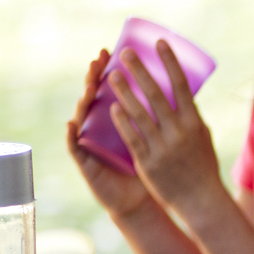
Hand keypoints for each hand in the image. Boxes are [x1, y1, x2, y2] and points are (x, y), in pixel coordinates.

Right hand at [66, 49, 156, 218]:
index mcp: (119, 120)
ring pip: (85, 118)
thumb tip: (181, 91)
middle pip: (96, 97)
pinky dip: (72, 137)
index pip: (111, 90)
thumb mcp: (156, 139)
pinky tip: (71, 125)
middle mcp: (102, 129)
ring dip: (85, 101)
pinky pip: (77, 149)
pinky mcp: (87, 164)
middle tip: (97, 60)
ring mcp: (92, 144)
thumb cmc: (150, 168)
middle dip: (96, 78)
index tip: (111, 50)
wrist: (138, 202)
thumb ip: (161, 118)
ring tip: (88, 86)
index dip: (109, 71)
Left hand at [107, 40, 225, 216]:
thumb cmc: (202, 166)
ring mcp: (162, 147)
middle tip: (126, 53)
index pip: (181, 86)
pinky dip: (123, 121)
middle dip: (140, 71)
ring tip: (112, 75)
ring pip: (140, 114)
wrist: (200, 199)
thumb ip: (188, 116)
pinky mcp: (148, 162)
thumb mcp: (202, 137)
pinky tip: (112, 107)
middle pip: (156, 95)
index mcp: (194, 123)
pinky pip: (132, 137)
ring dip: (125, 92)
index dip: (170, 62)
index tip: (160, 43)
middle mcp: (179, 132)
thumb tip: (180, 94)